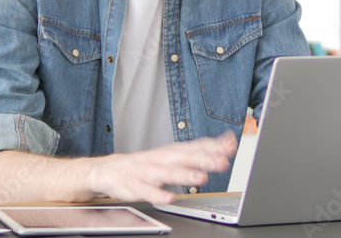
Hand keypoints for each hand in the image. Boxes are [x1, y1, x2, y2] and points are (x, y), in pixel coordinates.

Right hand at [85, 131, 237, 203]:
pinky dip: (158, 194)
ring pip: (168, 173)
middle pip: (184, 158)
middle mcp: (161, 159)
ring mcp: (147, 172)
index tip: (231, 146)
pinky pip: (146, 191)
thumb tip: (227, 143)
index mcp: (171, 152)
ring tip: (201, 178)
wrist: (109, 170)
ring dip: (184, 175)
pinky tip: (169, 198)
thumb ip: (199, 152)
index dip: (213, 146)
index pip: (195, 146)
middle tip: (222, 162)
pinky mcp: (134, 186)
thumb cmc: (146, 164)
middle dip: (203, 159)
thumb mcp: (173, 156)